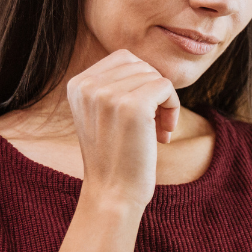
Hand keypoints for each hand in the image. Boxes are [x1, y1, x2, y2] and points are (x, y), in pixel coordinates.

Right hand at [66, 49, 179, 208]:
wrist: (113, 193)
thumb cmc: (116, 156)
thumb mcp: (101, 114)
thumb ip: (113, 85)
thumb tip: (144, 64)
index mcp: (77, 84)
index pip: (124, 58)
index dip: (142, 82)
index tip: (143, 112)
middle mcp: (88, 85)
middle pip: (142, 66)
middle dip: (154, 93)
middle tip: (154, 124)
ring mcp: (108, 94)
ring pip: (156, 76)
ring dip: (165, 103)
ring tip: (157, 132)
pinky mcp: (132, 106)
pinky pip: (167, 87)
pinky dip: (174, 108)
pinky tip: (164, 135)